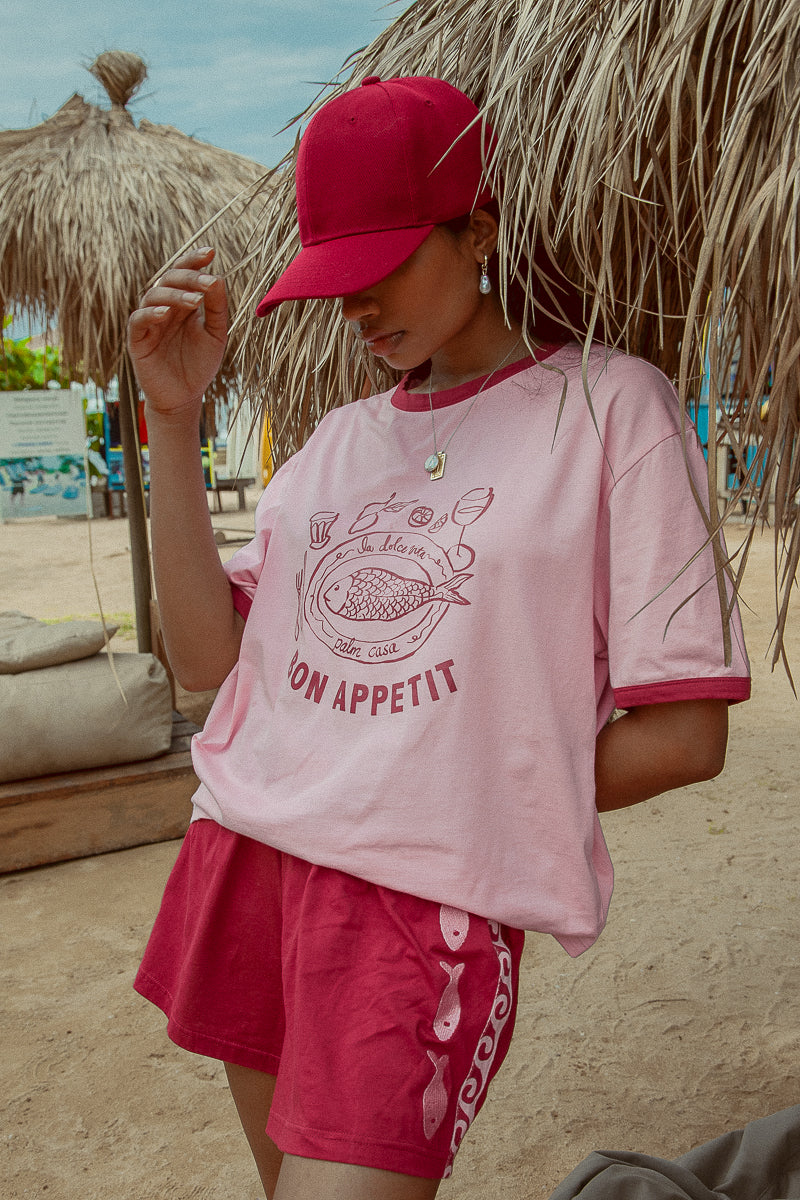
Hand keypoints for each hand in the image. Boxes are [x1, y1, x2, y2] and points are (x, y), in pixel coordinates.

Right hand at [127, 247, 228, 421]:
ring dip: (173, 295)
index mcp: (182, 303)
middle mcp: (164, 308)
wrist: (184, 398)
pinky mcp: (137, 340)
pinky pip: (138, 320)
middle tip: (207, 283)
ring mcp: (150, 322)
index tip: (210, 252)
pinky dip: (151, 313)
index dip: (194, 261)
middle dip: (188, 277)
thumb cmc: (199, 366)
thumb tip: (218, 278)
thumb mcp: (214, 335)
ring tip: (193, 301)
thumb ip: (216, 309)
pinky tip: (166, 314)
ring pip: (153, 296)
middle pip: (168, 279)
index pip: (184, 274)